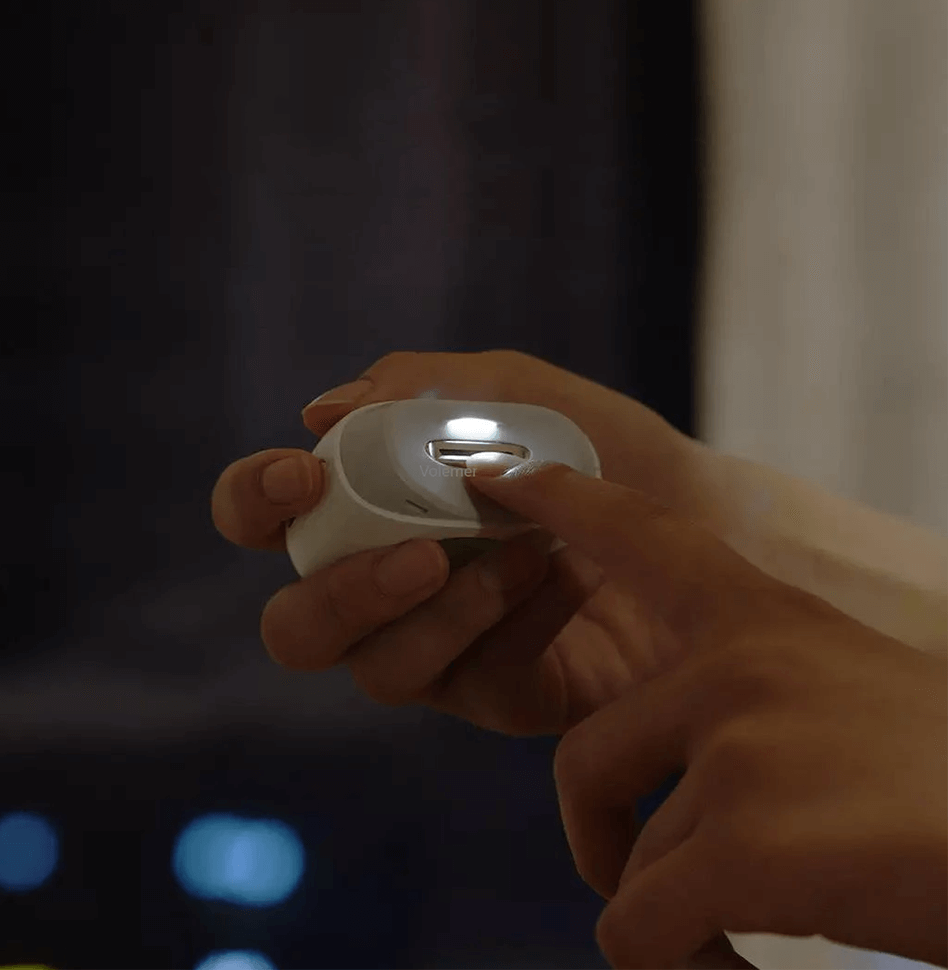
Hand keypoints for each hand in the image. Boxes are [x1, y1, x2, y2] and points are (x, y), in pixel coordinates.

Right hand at [211, 349, 703, 735]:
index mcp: (370, 507)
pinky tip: (571, 580)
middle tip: (421, 556)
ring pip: (382, 670)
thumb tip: (319, 410)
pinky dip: (520, 624)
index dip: (255, 499)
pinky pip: (477, 683)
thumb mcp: (520, 393)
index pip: (267, 516)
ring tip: (531, 554)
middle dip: (344, 596)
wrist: (708, 517)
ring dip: (451, 611)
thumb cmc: (605, 448)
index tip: (305, 475)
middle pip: (298, 627)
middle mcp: (387, 586)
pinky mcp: (500, 696)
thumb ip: (424, 390)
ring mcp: (440, 648)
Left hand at [467, 461, 947, 968]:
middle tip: (646, 883)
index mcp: (763, 618)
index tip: (492, 474)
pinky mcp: (745, 843)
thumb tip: (687, 757)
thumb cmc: (945, 779)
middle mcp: (737, 665)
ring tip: (739, 931)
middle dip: (601, 837)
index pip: (638, 534)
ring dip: (671, 911)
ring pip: (631, 860)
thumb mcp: (845, 690)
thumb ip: (751, 695)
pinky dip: (674, 964)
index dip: (559, 501)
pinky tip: (734, 965)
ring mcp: (739, 747)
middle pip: (587, 759)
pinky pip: (639, 927)